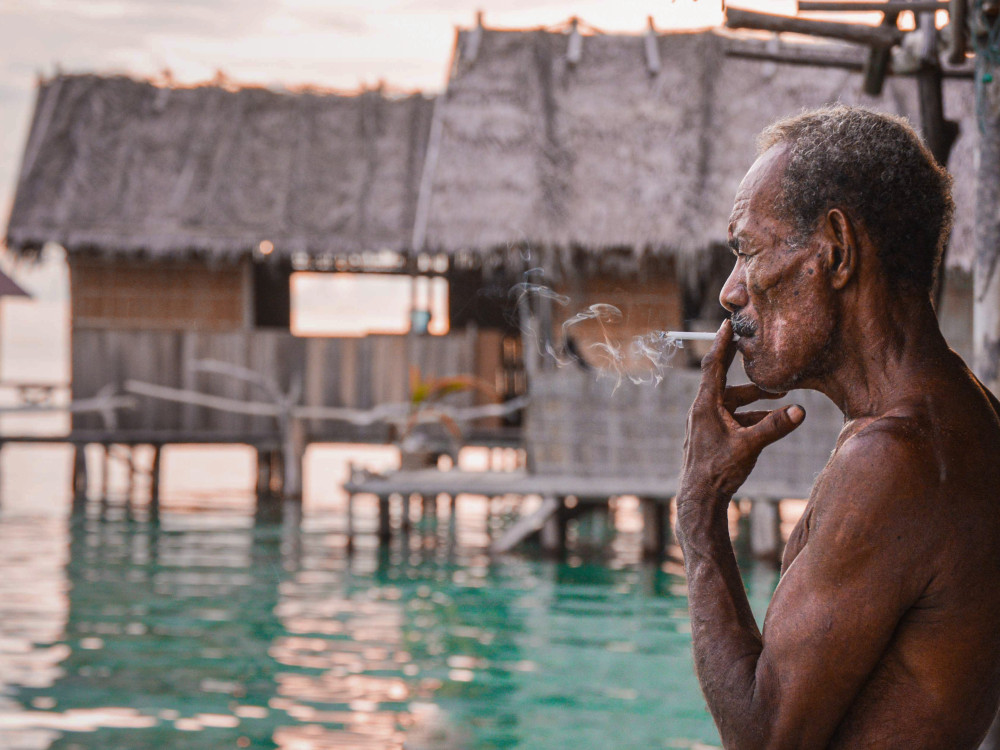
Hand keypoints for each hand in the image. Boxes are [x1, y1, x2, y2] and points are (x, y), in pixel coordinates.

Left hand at [677, 320, 804, 517]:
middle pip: (725, 381)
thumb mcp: (749, 447)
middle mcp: (702, 410)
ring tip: (780, 396)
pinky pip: (732, 418)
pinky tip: (771, 422)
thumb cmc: (717, 472)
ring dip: (754, 399)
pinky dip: (750, 416)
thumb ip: (774, 427)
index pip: (713, 365)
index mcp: (705, 405)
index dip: (722, 343)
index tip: (728, 323)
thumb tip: (800, 410)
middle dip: (746, 372)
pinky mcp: (711, 436)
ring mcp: (706, 424)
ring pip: (732, 403)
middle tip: (761, 354)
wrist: (699, 500)